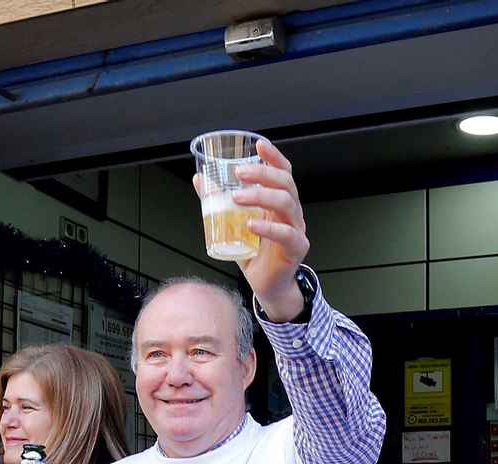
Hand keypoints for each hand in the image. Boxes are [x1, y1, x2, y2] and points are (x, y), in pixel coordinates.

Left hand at [194, 138, 308, 321]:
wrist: (267, 286)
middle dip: (263, 173)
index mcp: (279, 202)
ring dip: (261, 196)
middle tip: (240, 173)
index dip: (273, 157)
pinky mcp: (296, 248)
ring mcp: (296, 229)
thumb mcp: (233, 224)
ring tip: (237, 197)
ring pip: (286, 204)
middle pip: (285, 183)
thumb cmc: (254, 254)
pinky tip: (251, 225)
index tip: (259, 145)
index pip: (282, 172)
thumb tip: (200, 179)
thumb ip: (219, 201)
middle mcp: (290, 212)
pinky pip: (287, 234)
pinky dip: (269, 229)